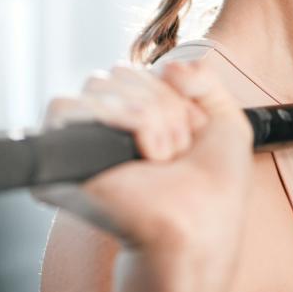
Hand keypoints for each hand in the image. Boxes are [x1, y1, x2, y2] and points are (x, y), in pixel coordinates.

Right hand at [32, 58, 254, 283]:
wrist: (200, 225)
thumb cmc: (214, 189)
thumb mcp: (226, 120)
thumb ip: (203, 77)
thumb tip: (168, 66)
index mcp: (138, 117)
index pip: (138, 69)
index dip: (170, 91)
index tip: (192, 129)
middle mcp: (109, 126)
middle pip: (118, 72)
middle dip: (161, 105)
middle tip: (176, 149)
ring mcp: (87, 140)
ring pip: (98, 83)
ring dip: (146, 116)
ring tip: (161, 156)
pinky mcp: (66, 157)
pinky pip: (65, 106)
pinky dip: (115, 117)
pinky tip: (141, 152)